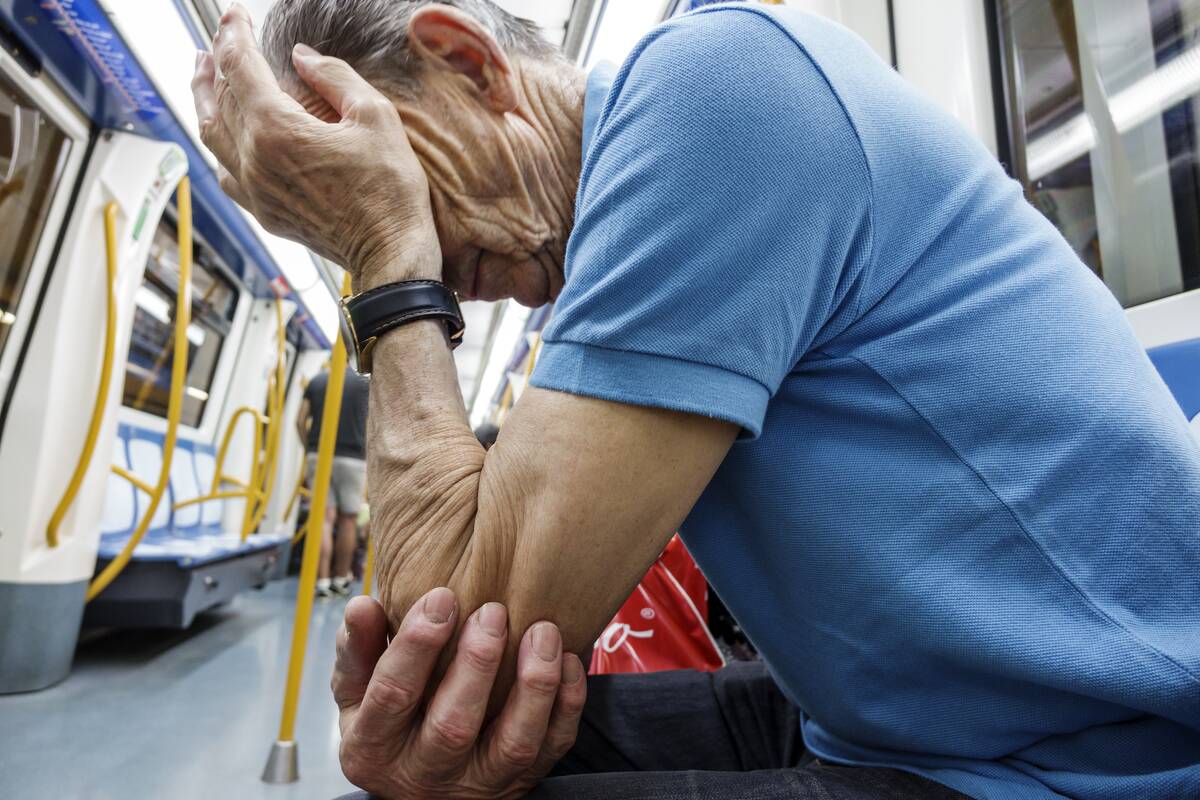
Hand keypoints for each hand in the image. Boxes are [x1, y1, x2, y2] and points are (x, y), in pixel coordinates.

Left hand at [191, 4, 440, 287]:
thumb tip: (302, 56)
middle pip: (218, 98)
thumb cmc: (390, 190)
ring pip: (212, 135)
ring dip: (206, 100)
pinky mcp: (264, 212)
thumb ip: (334, 77)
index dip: (234, 34)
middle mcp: (254, 159)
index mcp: (277, 129)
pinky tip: (225, 136)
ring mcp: (254, 190)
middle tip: (217, 40)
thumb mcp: (375, 117)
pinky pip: (225, 172)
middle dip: (216, 62)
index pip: (240, 66)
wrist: (390, 254)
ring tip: (206, 77)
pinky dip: (219, 145)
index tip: (235, 14)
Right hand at [333, 589, 586, 799]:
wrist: (421, 779)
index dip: (416, 645)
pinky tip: (567, 658)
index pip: (391, 696)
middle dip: (477, 663)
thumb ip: (358, 648)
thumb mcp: (358, 690)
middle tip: (493, 612)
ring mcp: (479, 783)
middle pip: (453, 725)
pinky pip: (554, 746)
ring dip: (534, 685)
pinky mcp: (523, 780)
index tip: (441, 597)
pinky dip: (567, 703)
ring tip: (542, 630)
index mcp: (374, 748)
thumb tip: (361, 605)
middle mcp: (425, 775)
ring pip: (514, 743)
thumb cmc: (389, 717)